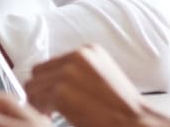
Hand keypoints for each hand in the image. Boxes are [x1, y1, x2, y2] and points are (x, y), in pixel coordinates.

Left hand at [25, 44, 145, 126]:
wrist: (137, 122)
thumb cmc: (123, 107)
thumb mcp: (103, 75)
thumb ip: (79, 71)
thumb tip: (53, 77)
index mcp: (88, 50)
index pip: (51, 62)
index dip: (49, 82)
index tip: (52, 96)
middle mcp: (76, 56)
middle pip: (38, 72)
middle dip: (40, 90)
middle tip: (49, 107)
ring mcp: (67, 73)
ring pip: (32, 87)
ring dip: (39, 102)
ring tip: (52, 114)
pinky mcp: (60, 92)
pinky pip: (35, 101)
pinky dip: (41, 111)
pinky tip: (53, 118)